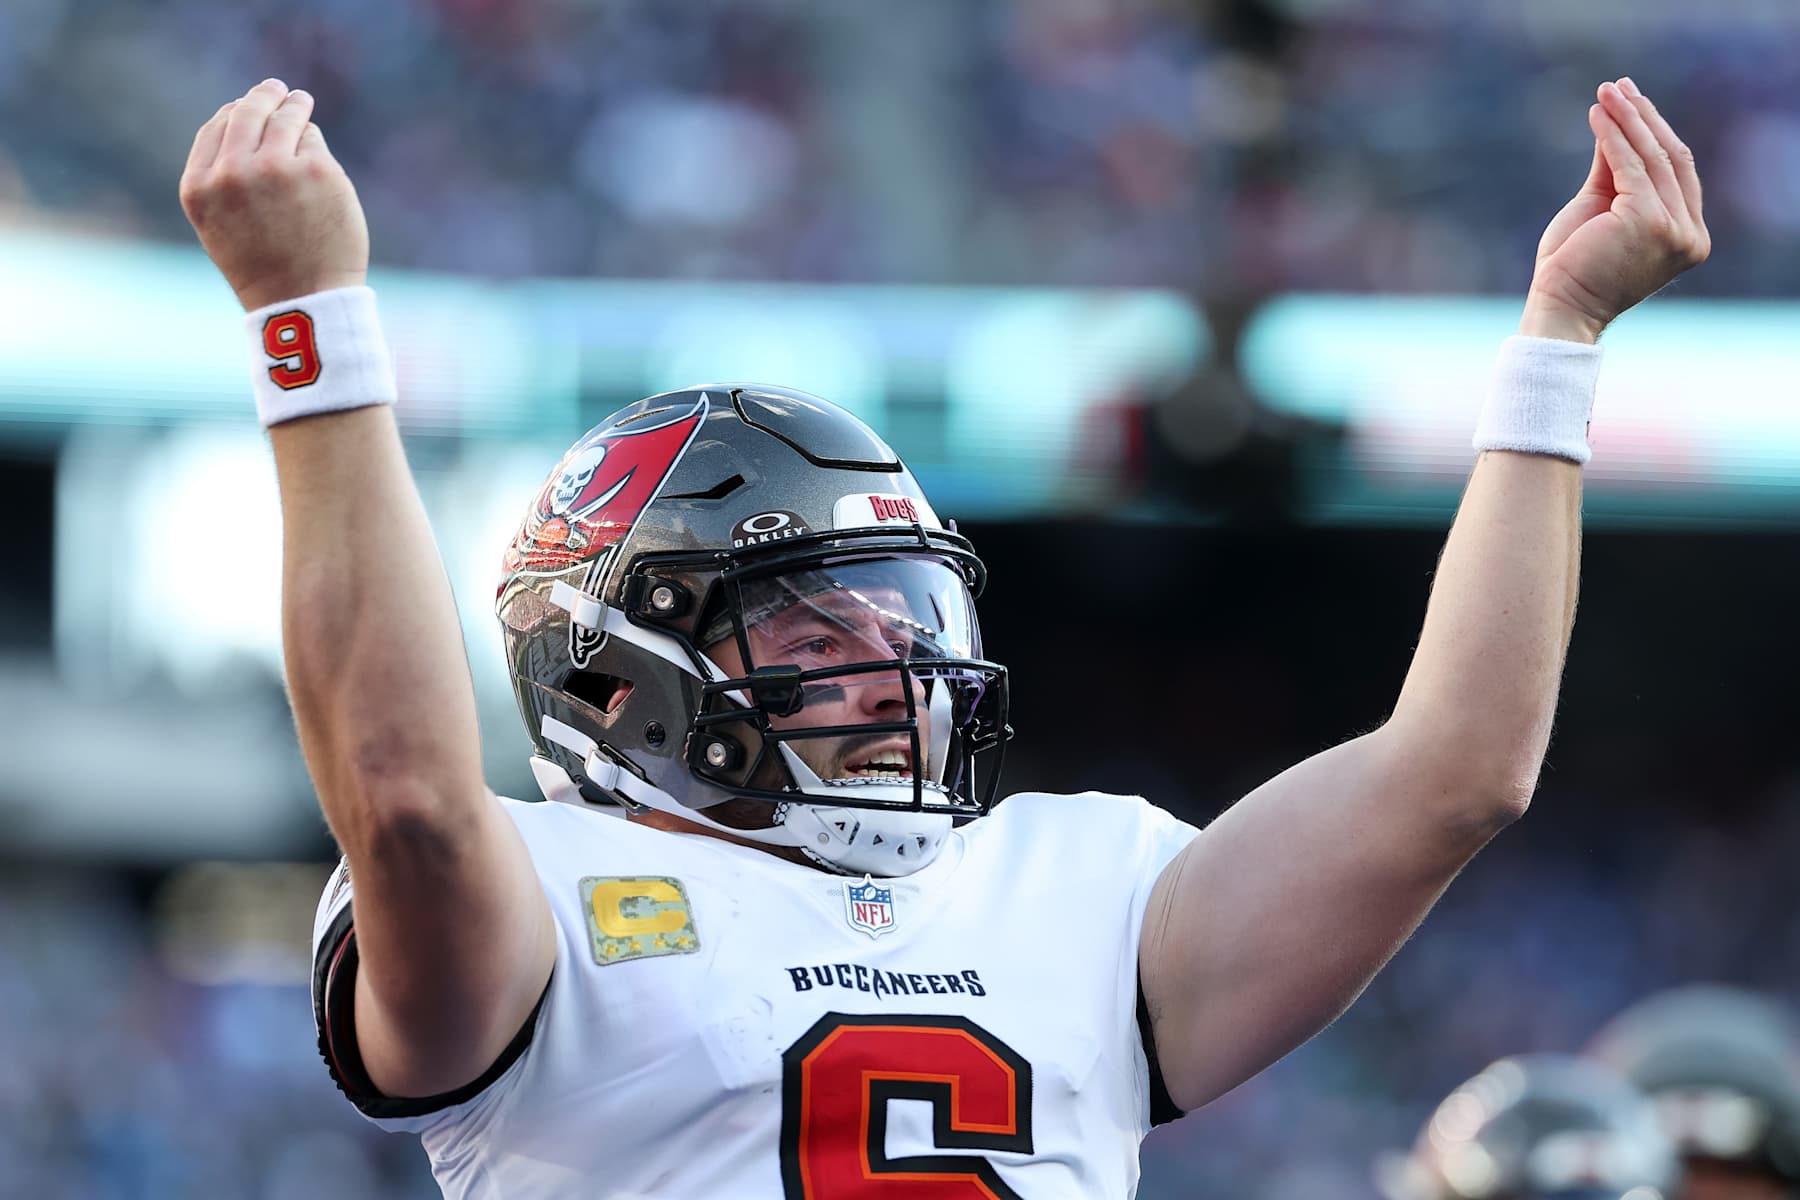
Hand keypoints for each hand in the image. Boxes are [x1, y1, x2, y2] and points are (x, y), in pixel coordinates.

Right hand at [178, 79, 369, 311]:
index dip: (233, 113)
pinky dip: (313, 142)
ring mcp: (276, 168)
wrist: (302, 300)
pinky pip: (313, 139)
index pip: (216, 129)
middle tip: (275, 89)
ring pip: (284, 117)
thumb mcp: (220, 224)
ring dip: (293, 104)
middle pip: (248, 113)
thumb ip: (220, 178)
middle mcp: (233, 172)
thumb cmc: (264, 267)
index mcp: (201, 187)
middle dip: (262, 96)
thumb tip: (240, 123)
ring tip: (299, 99)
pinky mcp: (317, 169)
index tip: (245, 105)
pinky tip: (314, 147)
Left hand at [1520, 78, 1710, 343]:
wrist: (1558, 307)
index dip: (1656, 132)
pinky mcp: (1648, 222)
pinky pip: (1630, 167)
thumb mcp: (1601, 208)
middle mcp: (1689, 234)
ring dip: (1628, 120)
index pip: (1678, 172)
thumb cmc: (1574, 266)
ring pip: (1653, 158)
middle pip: (1672, 159)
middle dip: (1644, 118)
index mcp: (1688, 235)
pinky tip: (1597, 116)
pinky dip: (1611, 138)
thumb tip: (1616, 121)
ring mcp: (1674, 230)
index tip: (1631, 101)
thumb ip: (1615, 169)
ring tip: (1607, 91)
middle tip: (1619, 86)